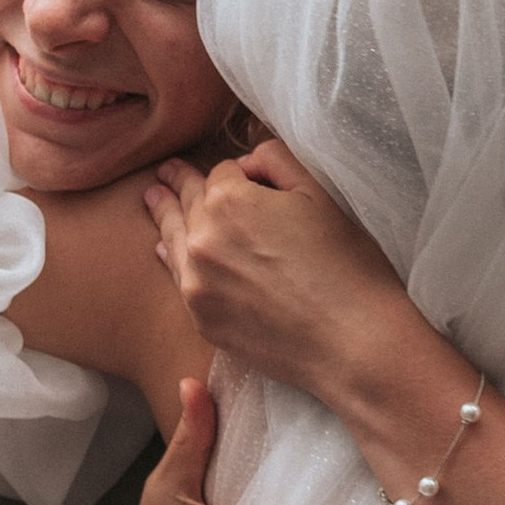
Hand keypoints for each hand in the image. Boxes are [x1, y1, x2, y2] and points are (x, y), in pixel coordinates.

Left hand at [145, 140, 412, 398]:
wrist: (351, 342)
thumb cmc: (347, 266)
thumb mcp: (320, 194)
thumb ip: (276, 162)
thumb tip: (247, 165)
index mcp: (230, 199)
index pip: (222, 172)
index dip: (238, 173)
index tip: (240, 175)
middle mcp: (203, 238)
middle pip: (190, 202)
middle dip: (180, 183)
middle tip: (165, 171)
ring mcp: (197, 282)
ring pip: (175, 238)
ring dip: (164, 215)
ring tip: (152, 197)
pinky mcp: (201, 319)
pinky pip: (179, 279)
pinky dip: (172, 258)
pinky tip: (164, 249)